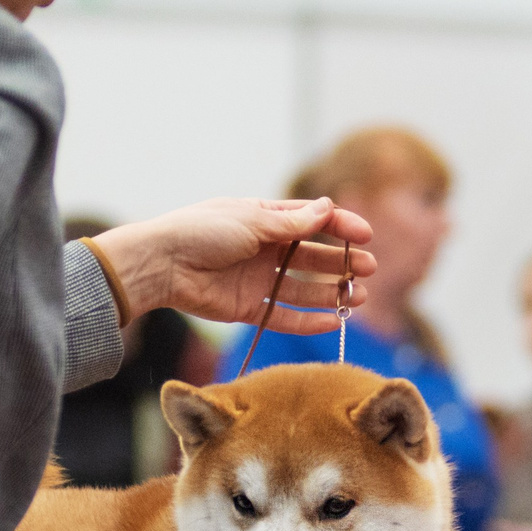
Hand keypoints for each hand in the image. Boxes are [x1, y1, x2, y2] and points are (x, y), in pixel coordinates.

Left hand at [94, 198, 376, 334]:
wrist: (161, 265)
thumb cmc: (201, 232)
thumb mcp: (251, 220)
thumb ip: (292, 222)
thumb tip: (328, 208)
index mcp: (266, 218)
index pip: (312, 221)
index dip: (340, 227)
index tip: (365, 236)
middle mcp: (266, 248)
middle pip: (313, 257)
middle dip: (343, 263)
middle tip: (370, 270)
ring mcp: (259, 279)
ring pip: (304, 288)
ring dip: (333, 292)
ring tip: (359, 297)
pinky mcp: (249, 307)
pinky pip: (284, 316)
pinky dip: (309, 321)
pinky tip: (334, 322)